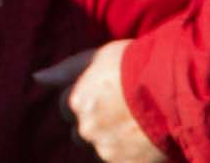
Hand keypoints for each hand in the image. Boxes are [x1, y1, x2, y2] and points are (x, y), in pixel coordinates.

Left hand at [32, 40, 164, 162]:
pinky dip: (130, 155)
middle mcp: (87, 129)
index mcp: (76, 102)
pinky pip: (121, 161)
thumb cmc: (135, 65)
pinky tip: (144, 142)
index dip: (85, 101)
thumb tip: (36, 78)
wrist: (173, 88)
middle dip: (95, 125)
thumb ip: (65, 70)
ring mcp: (107, 151)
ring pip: (102, 149)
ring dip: (113, 142)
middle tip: (120, 113)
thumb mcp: (96, 57)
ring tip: (136, 127)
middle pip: (82, 133)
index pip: (66, 108)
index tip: (104, 96)